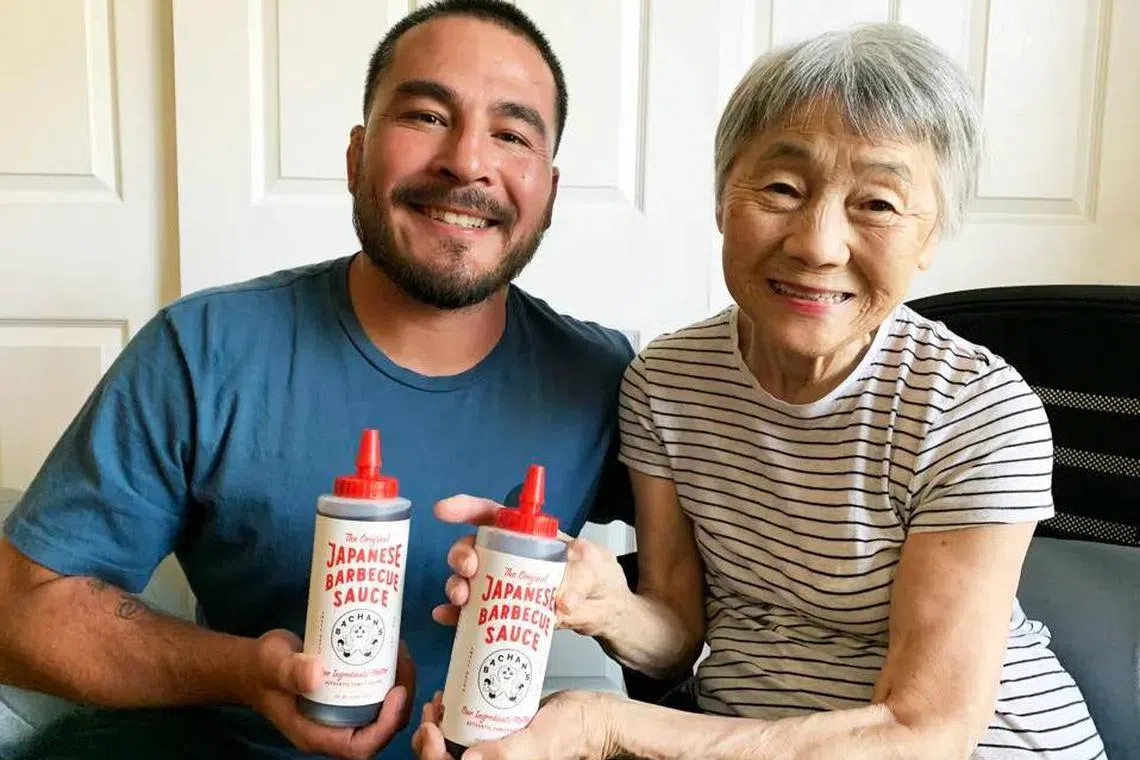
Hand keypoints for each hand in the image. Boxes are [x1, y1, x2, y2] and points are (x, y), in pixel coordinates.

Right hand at [243, 629, 415, 759]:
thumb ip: (290, 672)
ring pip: (382, 712)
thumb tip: (317, 674)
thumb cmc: (260, 669)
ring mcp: (341, 714)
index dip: (386, 725)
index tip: (397, 691)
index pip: (360, 746)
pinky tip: (391, 649)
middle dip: (400, 701)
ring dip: (399, 685)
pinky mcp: (347, 697)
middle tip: (403, 663)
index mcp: (315, 734)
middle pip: (379, 730)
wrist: (254, 664)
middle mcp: (333, 728)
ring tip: (400, 652)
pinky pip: (376, 695)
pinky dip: (389, 676)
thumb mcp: (272, 665)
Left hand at [413, 690, 612, 759]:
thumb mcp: (540, 741)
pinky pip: (466, 737)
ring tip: (438, 706)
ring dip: (438, 731)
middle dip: (430, 741)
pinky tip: (452, 703)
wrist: (592, 717)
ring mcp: (494, 755)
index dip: (433, 757)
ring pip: (452, 752)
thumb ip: (508, 753)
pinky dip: (453, 723)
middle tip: (431, 712)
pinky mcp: (496, 740)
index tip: (431, 729)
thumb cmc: (575, 732)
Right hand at [431, 496, 631, 638]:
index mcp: (533, 538)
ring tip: (461, 599)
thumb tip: (562, 601)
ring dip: (458, 585)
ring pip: (470, 579)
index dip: (467, 508)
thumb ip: (581, 581)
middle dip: (462, 554)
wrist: (612, 617)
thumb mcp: (598, 573)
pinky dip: (458, 616)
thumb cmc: (602, 583)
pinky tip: (448, 620)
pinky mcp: (503, 613)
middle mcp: (513, 558)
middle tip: (469, 569)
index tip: (444, 510)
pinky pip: (475, 613)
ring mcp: (505, 586)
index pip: (496, 515)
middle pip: (475, 547)